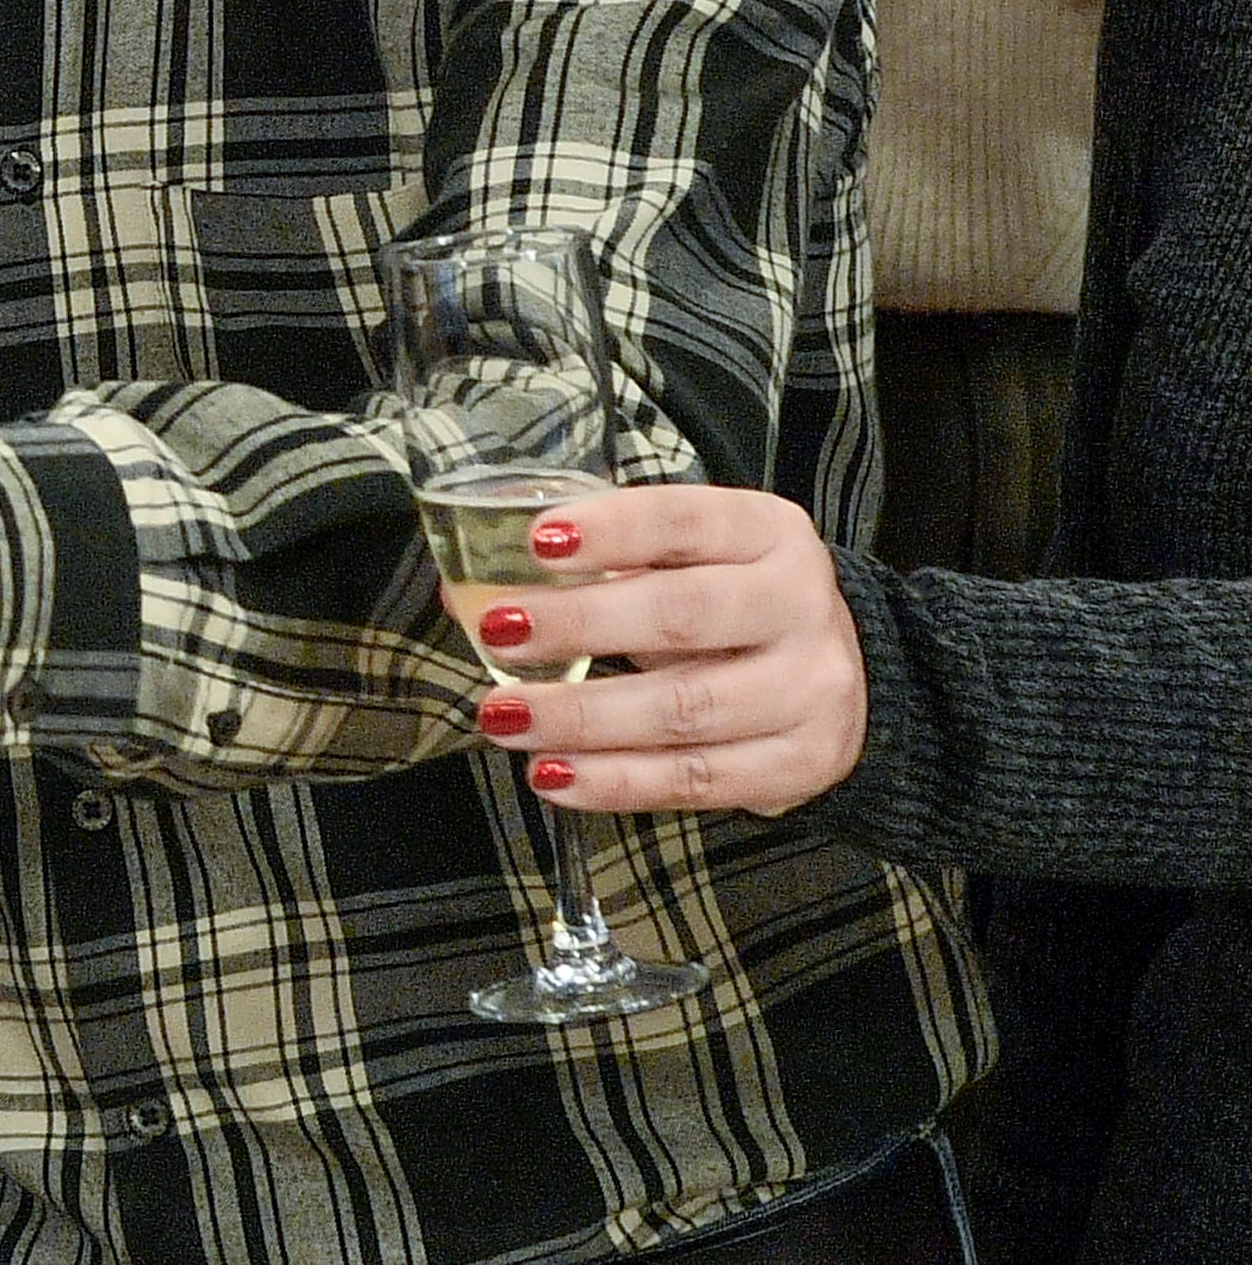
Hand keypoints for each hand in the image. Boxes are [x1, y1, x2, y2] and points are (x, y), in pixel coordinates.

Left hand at [456, 485, 866, 819]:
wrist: (838, 672)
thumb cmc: (728, 600)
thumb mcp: (684, 559)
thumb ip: (596, 565)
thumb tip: (465, 593)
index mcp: (767, 532)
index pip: (685, 521)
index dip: (612, 530)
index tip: (536, 541)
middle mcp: (800, 605)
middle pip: (682, 615)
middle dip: (580, 625)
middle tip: (499, 632)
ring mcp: (811, 689)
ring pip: (686, 709)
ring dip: (583, 718)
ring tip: (505, 718)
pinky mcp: (802, 763)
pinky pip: (698, 780)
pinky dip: (618, 782)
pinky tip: (556, 776)